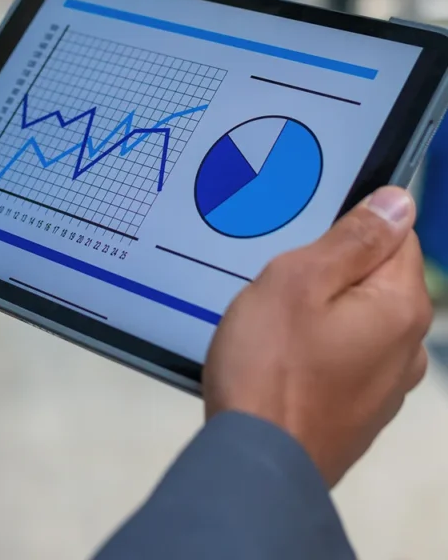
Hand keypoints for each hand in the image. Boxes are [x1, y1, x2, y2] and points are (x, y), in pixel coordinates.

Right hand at [205, 187, 431, 486]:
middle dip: (329, 271)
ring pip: (355, 317)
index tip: (305, 244)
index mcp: (400, 306)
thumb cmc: (270, 366)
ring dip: (320, 309)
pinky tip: (280, 356)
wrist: (256, 461)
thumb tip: (399, 202)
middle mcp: (408, 347)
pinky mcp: (360, 409)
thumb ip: (352, 239)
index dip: (347, 228)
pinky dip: (316, 346)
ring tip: (273, 323)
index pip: (396, 235)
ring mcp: (387, 384)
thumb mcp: (298, 280)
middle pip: (375, 278)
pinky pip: (344, 354)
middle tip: (280, 285)